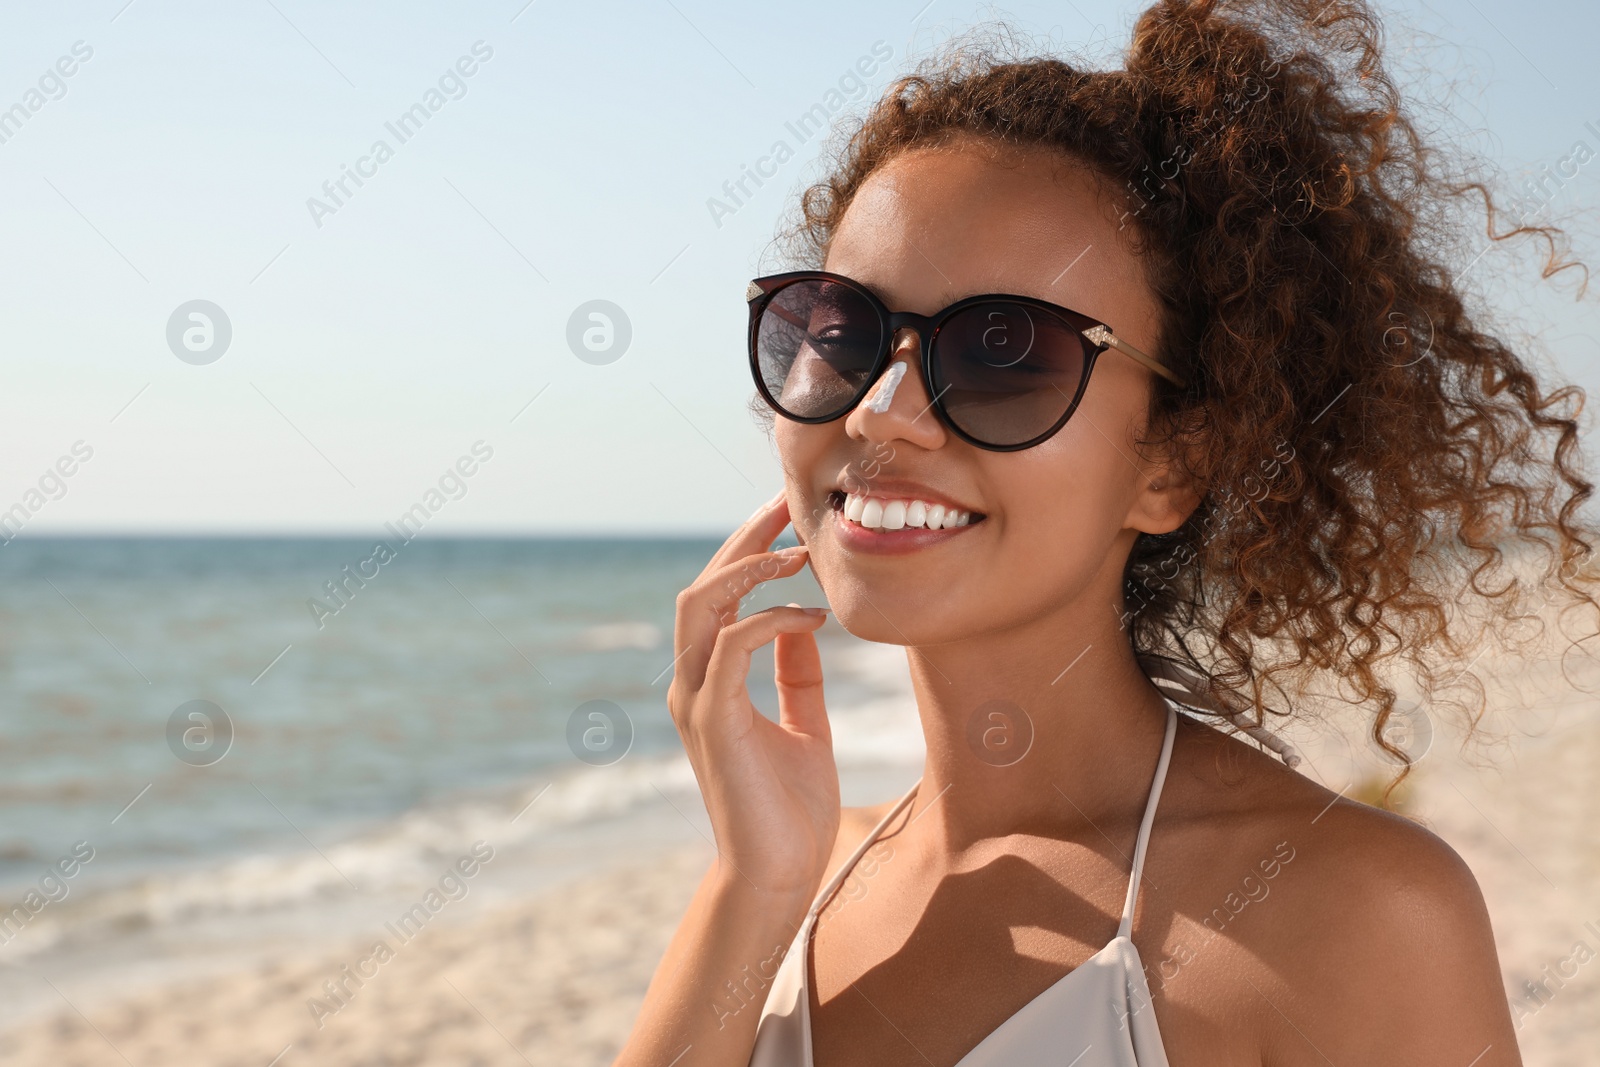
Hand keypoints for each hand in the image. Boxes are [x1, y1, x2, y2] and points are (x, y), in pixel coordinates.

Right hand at [668, 491, 839, 900]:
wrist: (779, 874)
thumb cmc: (790, 809)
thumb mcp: (805, 725)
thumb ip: (798, 675)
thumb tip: (807, 622)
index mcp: (710, 682)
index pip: (718, 597)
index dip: (748, 552)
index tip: (787, 520)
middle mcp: (692, 684)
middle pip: (702, 586)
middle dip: (743, 540)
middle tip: (785, 505)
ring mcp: (696, 701)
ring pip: (701, 605)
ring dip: (747, 568)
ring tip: (796, 552)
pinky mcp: (714, 720)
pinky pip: (732, 647)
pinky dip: (770, 620)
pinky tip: (810, 617)